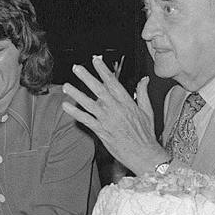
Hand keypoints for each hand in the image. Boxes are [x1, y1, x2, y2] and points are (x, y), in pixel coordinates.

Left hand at [62, 58, 166, 174]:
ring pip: (89, 103)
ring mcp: (107, 120)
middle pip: (98, 89)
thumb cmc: (146, 135)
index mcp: (127, 102)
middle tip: (77, 68)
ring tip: (66, 86)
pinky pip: (85, 120)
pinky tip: (66, 106)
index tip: (96, 60)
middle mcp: (116, 109)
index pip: (113, 82)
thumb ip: (143, 93)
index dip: (103, 70)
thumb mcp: (148, 111)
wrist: (143, 154)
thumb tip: (144, 79)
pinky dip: (75, 113)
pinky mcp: (101, 131)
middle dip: (87, 77)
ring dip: (76, 93)